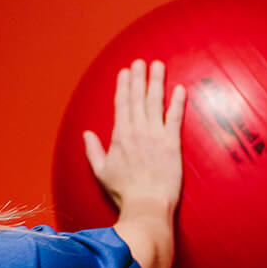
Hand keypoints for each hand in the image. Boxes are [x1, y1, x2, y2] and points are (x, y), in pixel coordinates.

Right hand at [83, 59, 186, 215]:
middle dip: (139, 77)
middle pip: (138, 98)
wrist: (146, 205)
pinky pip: (175, 118)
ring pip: (155, 102)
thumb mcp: (101, 172)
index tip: (125, 72)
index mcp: (120, 136)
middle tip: (141, 61)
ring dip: (157, 82)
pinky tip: (180, 88)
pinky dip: (177, 102)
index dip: (123, 86)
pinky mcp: (172, 144)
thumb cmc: (124, 192)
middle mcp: (137, 131)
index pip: (121, 104)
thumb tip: (87, 135)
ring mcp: (155, 136)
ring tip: (158, 65)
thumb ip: (93, 151)